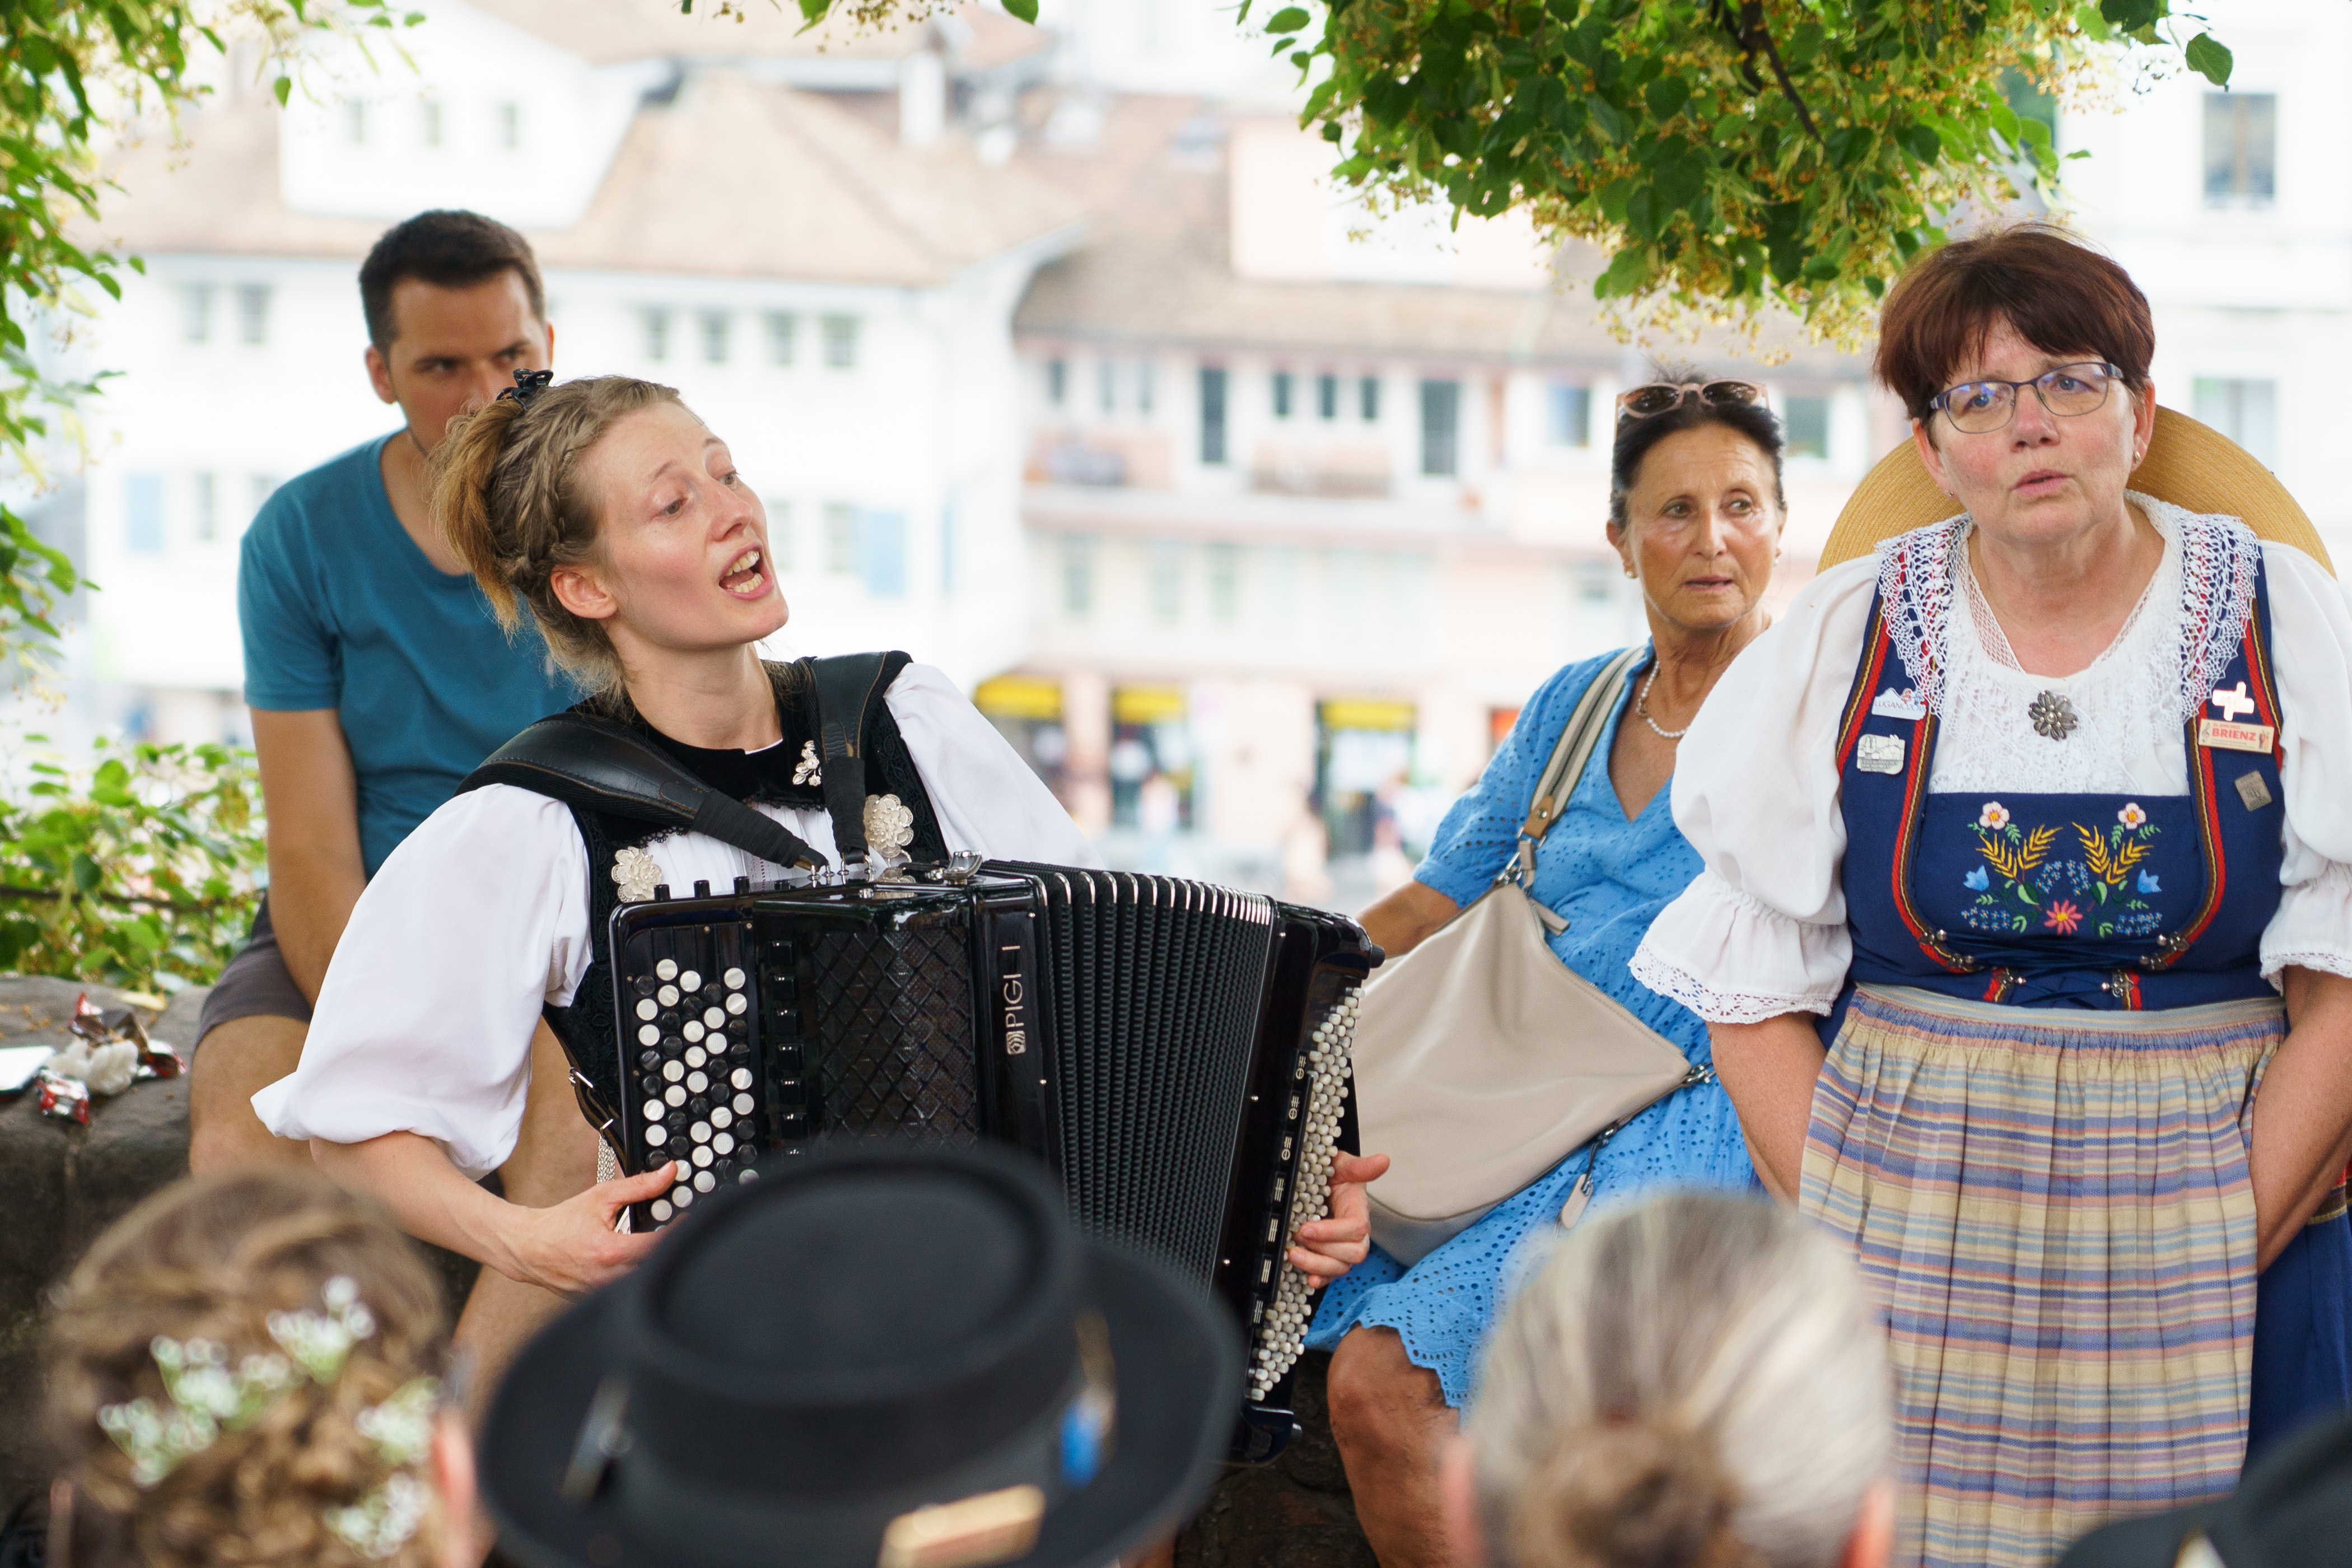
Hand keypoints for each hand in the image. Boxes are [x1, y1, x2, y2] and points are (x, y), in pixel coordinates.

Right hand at [496, 1161, 674, 1295]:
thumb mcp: (601, 1197)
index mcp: (610, 1251)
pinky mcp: (596, 1300)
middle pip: (655, 1265)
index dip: (678, 1232)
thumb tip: (668, 1173)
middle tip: (665, 1231)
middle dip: (664, 1247)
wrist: (528, 1247)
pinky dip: (630, 1274)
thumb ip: (638, 1186)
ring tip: (641, 1245)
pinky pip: (624, 1289)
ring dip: (648, 1262)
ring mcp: (602, 1293)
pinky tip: (625, 1261)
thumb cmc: (561, 1224)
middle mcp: (608, 1277)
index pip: (660, 1245)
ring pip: (641, 1279)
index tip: (686, 1219)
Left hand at [1291, 1151, 1390, 1282]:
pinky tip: (1308, 1280)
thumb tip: (1383, 1160)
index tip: (1306, 1227)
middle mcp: (1356, 1236)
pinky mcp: (1332, 1259)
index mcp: (1359, 1212)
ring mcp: (1344, 1249)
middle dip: (1323, 1250)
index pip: (1355, 1229)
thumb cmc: (1336, 1177)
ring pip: (1340, 1268)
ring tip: (1294, 1255)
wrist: (1326, 1186)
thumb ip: (1361, 1166)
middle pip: (1352, 1254)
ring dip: (1316, 1265)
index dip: (1331, 1232)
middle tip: (1297, 1237)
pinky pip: (1331, 1276)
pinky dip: (1320, 1280)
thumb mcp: (1344, 1166)